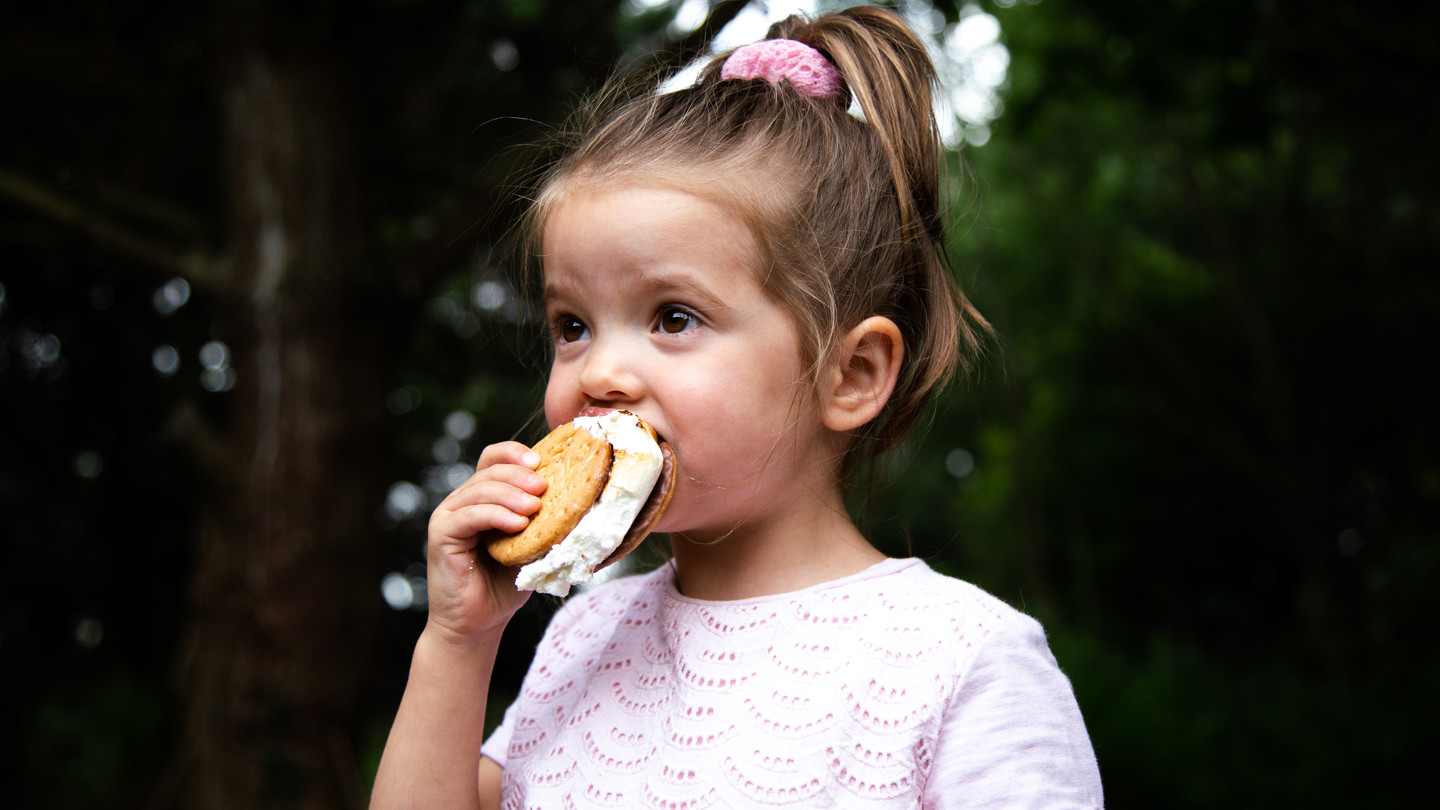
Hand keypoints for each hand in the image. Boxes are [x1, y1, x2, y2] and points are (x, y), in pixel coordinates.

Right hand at [424, 441, 544, 644]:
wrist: (478, 622)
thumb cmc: (505, 584)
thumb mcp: (532, 546)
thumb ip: (544, 522)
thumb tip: (581, 501)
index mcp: (482, 497)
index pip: (494, 459)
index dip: (515, 453)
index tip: (542, 460)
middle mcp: (461, 501)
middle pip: (489, 471)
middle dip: (519, 474)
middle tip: (544, 486)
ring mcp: (448, 515)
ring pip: (480, 490)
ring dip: (510, 494)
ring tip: (535, 507)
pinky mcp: (441, 534)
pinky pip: (469, 515)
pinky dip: (495, 515)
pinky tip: (517, 524)